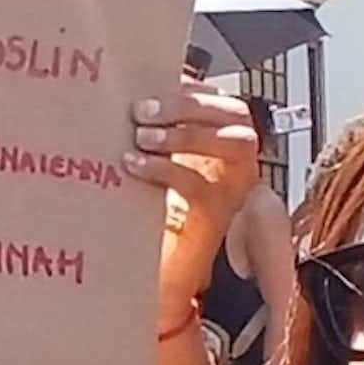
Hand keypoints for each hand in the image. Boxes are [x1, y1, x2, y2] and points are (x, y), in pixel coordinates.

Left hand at [133, 84, 258, 324]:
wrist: (159, 282)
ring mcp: (232, 192)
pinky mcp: (216, 220)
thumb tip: (127, 95)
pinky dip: (167, 169)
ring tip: (141, 135)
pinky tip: (134, 164)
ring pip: (233, 144)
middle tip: (142, 108)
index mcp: (222, 146)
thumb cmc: (152, 222)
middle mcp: (236, 165)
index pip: (221, 100)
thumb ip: (152, 134)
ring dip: (187, 132)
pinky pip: (201, 184)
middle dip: (191, 102)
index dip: (191, 87)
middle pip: (236, 114)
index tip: (149, 82)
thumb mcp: (153, 168)